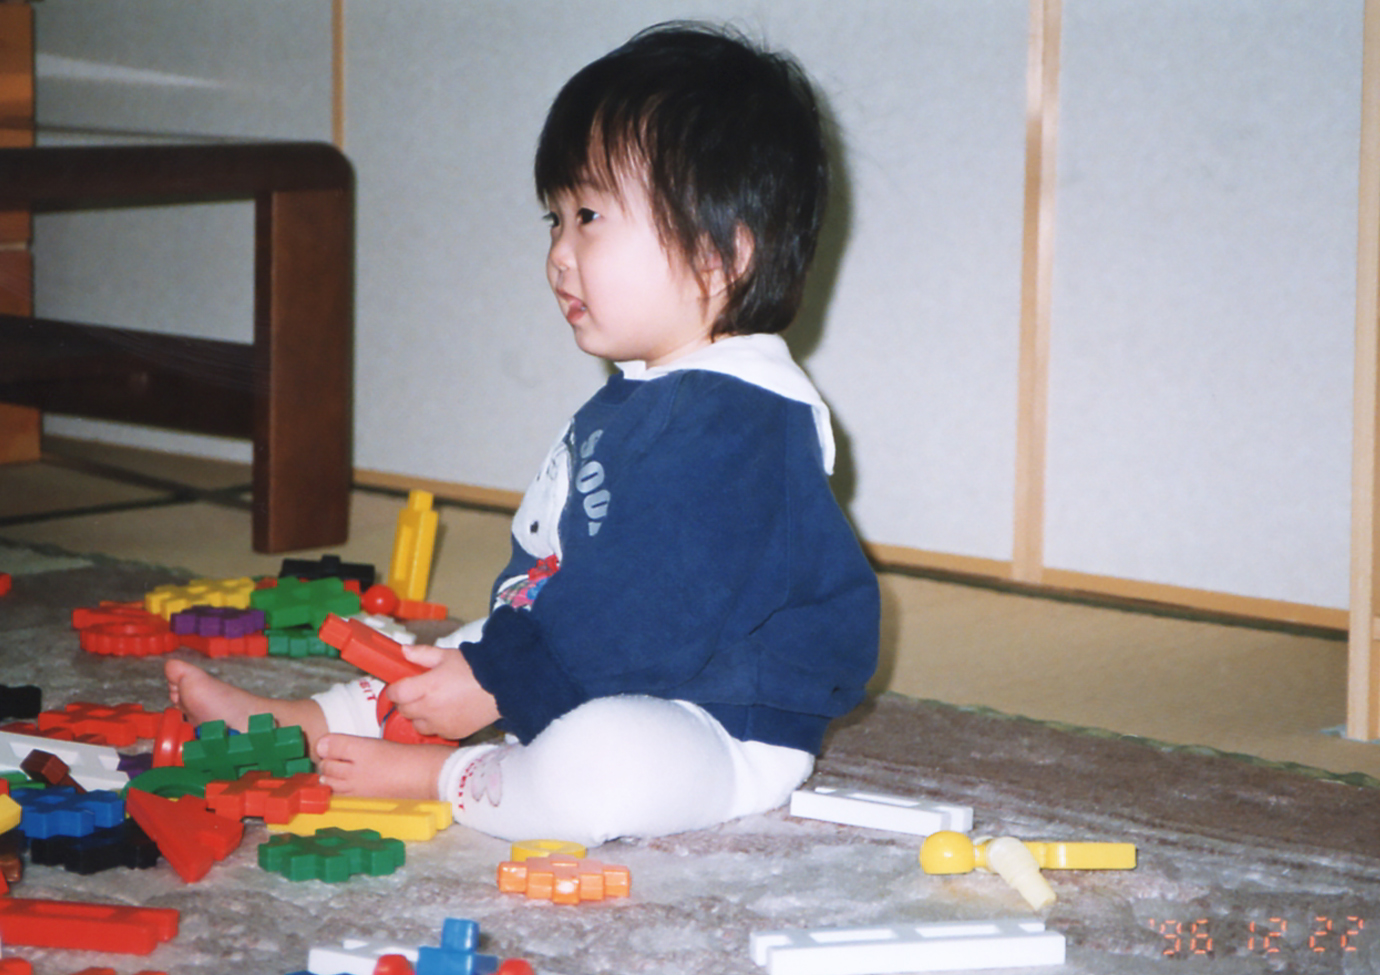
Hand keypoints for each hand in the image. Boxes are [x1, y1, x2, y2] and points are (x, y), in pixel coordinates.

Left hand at [384, 644, 499, 739]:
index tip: (399, 687)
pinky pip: (433, 731)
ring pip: (416, 723)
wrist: (501, 686)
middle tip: (416, 692)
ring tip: (431, 704)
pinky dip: (434, 724)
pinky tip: (445, 712)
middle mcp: (430, 708)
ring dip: (418, 715)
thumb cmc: (476, 670)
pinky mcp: (451, 733)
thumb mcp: (447, 655)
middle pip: (403, 710)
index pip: (396, 694)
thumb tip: (404, 651)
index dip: (394, 690)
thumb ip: (422, 654)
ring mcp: (440, 723)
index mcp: (427, 686)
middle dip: (406, 701)